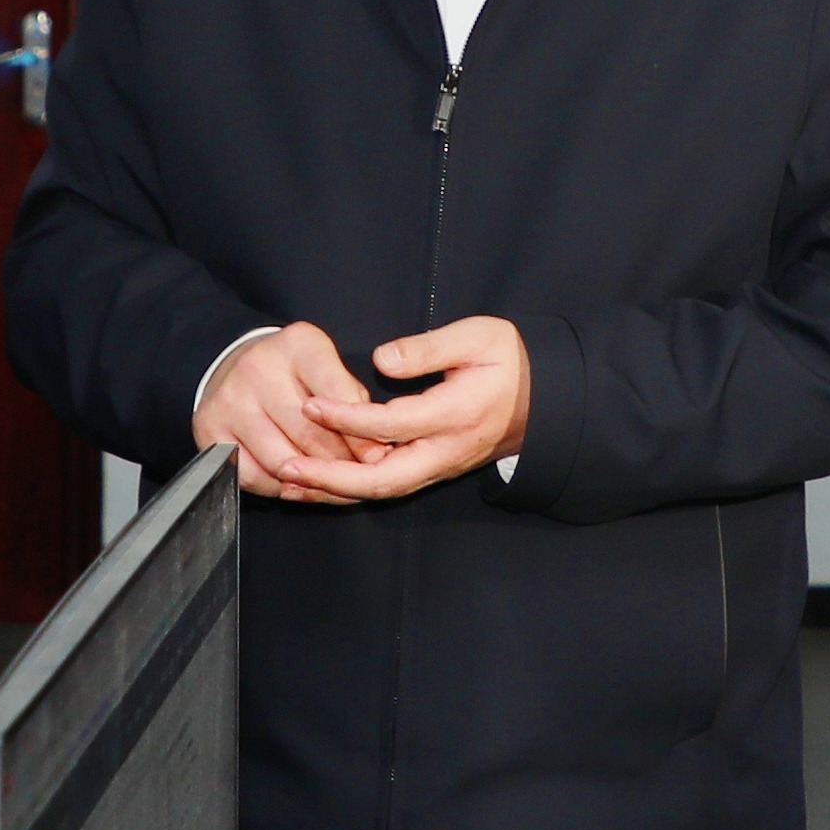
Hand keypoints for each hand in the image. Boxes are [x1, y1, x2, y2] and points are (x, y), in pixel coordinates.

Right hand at [196, 324, 389, 503]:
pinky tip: (295, 483)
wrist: (233, 364)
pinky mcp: (210, 429)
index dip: (363, 436)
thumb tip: (375, 451)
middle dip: (341, 465)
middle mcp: (259, 368)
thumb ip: (352, 400)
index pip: (340, 397)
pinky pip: (253, 476)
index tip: (378, 458)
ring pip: (283, 461)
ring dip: (312, 482)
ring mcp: (230, 400)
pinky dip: (279, 487)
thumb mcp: (328, 367)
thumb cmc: (292, 372)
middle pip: (311, 435)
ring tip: (330, 485)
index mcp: (299, 345)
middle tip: (359, 481)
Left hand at [309, 314, 535, 502]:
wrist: (542, 400)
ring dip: (334, 492)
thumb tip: (382, 361)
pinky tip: (315, 486)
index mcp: (457, 415)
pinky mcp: (431, 471)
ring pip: (382, 492)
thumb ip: (428, 348)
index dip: (348, 418)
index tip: (310, 404)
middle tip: (287, 467)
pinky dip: (348, 491)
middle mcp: (446, 451)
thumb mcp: (478, 337)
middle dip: (331, 478)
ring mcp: (439, 467)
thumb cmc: (508, 361)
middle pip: (383, 480)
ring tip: (289, 483)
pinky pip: (386, 488)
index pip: (393, 425)